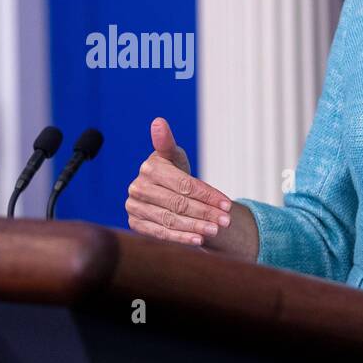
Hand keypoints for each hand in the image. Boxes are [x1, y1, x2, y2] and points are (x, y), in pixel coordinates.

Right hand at [125, 117, 231, 246]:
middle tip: (226, 221)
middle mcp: (138, 187)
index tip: (228, 205)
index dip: (207, 195)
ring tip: (215, 231)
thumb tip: (158, 121)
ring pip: (170, 220)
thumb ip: (166, 141)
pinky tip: (198, 241)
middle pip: (178, 203)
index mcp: (149, 168)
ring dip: (195, 227)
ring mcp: (134, 207)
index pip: (184, 184)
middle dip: (205, 213)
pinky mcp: (135, 224)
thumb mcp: (173, 156)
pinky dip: (180, 238)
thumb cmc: (172, 172)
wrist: (161, 191)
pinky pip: (160, 234)